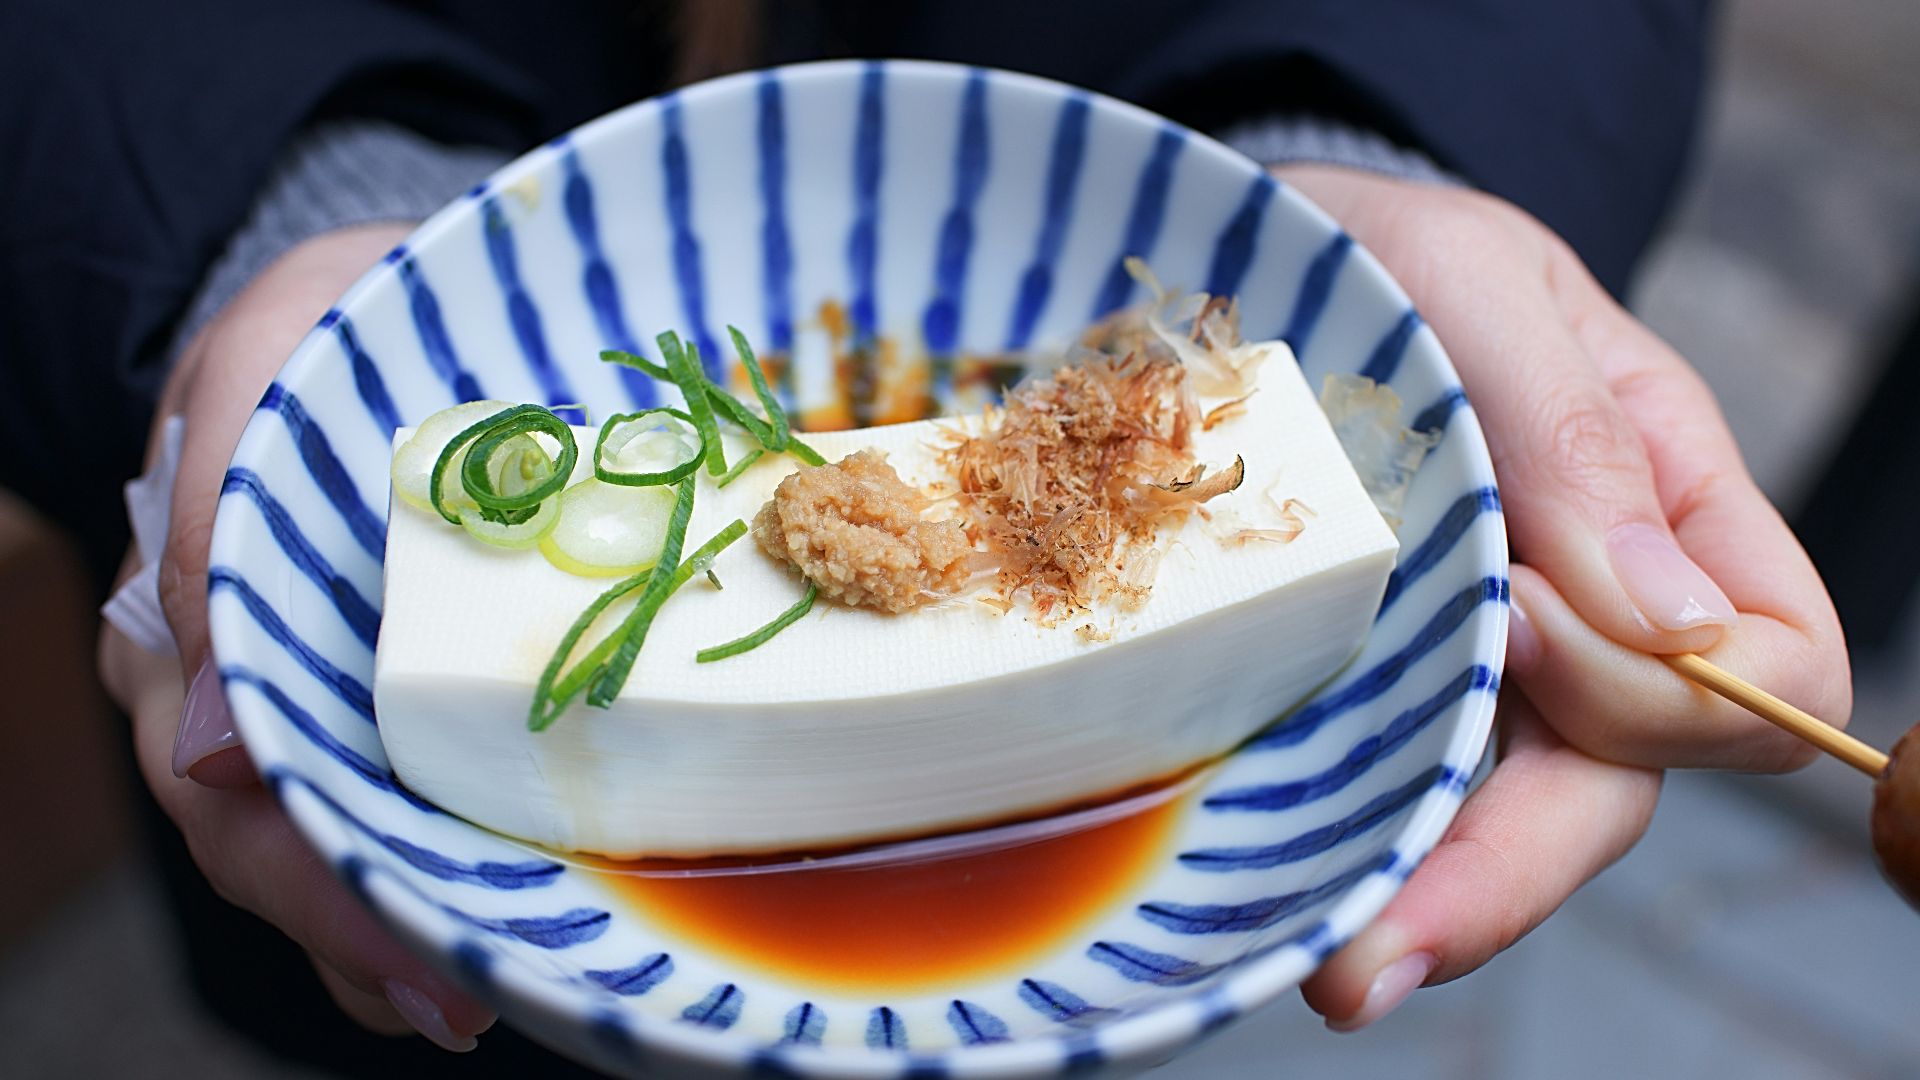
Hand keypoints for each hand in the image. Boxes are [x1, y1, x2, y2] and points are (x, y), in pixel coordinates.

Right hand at [97, 223, 497, 1051]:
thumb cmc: (323, 319)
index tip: (405, 948)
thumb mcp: (263, 364)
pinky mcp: (386, 670)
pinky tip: (493, 913)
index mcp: (191, 611)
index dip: (310, 880)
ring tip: (482, 993)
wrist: (382, 298)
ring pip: (334, 830)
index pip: (227, 784)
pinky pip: (397, 782)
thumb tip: (214, 751)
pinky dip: (437, 854)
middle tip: (462, 1004)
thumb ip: (217, 523)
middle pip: (279, 839)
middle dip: (366, 931)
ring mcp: (307, 678)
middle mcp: (234, 672)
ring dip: (402, 919)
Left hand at [1271, 165, 1849, 1027]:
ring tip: (1338, 966)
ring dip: (1433, 901)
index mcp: (1671, 511)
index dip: (1662, 685)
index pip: (1773, 670)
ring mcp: (1482, 659)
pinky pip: (1398, 790)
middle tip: (1388, 942)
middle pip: (1621, 785)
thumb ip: (1579, 438)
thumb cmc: (1397, 255)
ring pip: (1506, 820)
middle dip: (1516, 871)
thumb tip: (1671, 620)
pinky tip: (1297, 897)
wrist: (1272, 261)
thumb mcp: (1482, 294)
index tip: (1518, 614)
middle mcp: (1592, 613)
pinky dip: (1361, 852)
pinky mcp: (1374, 679)